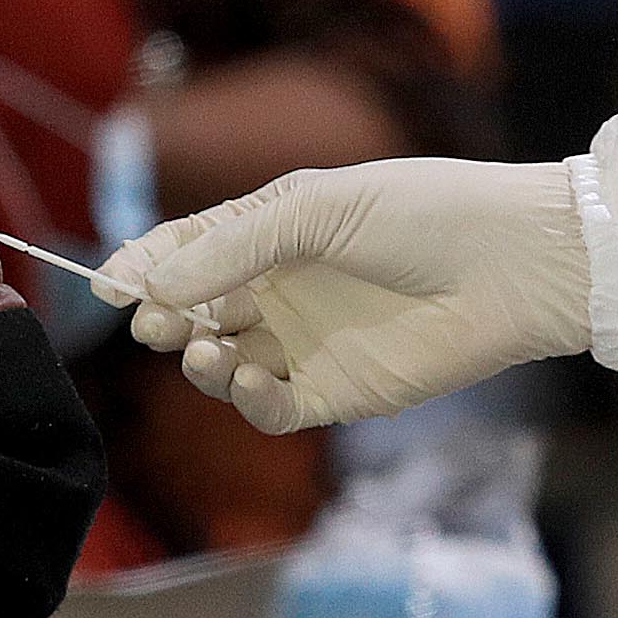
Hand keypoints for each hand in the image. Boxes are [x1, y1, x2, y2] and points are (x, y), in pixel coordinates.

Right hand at [98, 160, 592, 435]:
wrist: (512, 265)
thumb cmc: (424, 213)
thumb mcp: (316, 208)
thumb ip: (233, 247)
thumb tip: (153, 284)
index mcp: (275, 231)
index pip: (188, 250)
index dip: (143, 266)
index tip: (105, 283)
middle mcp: (283, 288)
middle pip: (195, 311)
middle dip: (165, 317)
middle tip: (154, 322)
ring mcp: (307, 343)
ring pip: (224, 363)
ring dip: (201, 360)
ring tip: (207, 350)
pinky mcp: (337, 394)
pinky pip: (270, 409)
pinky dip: (249, 400)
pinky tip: (253, 380)